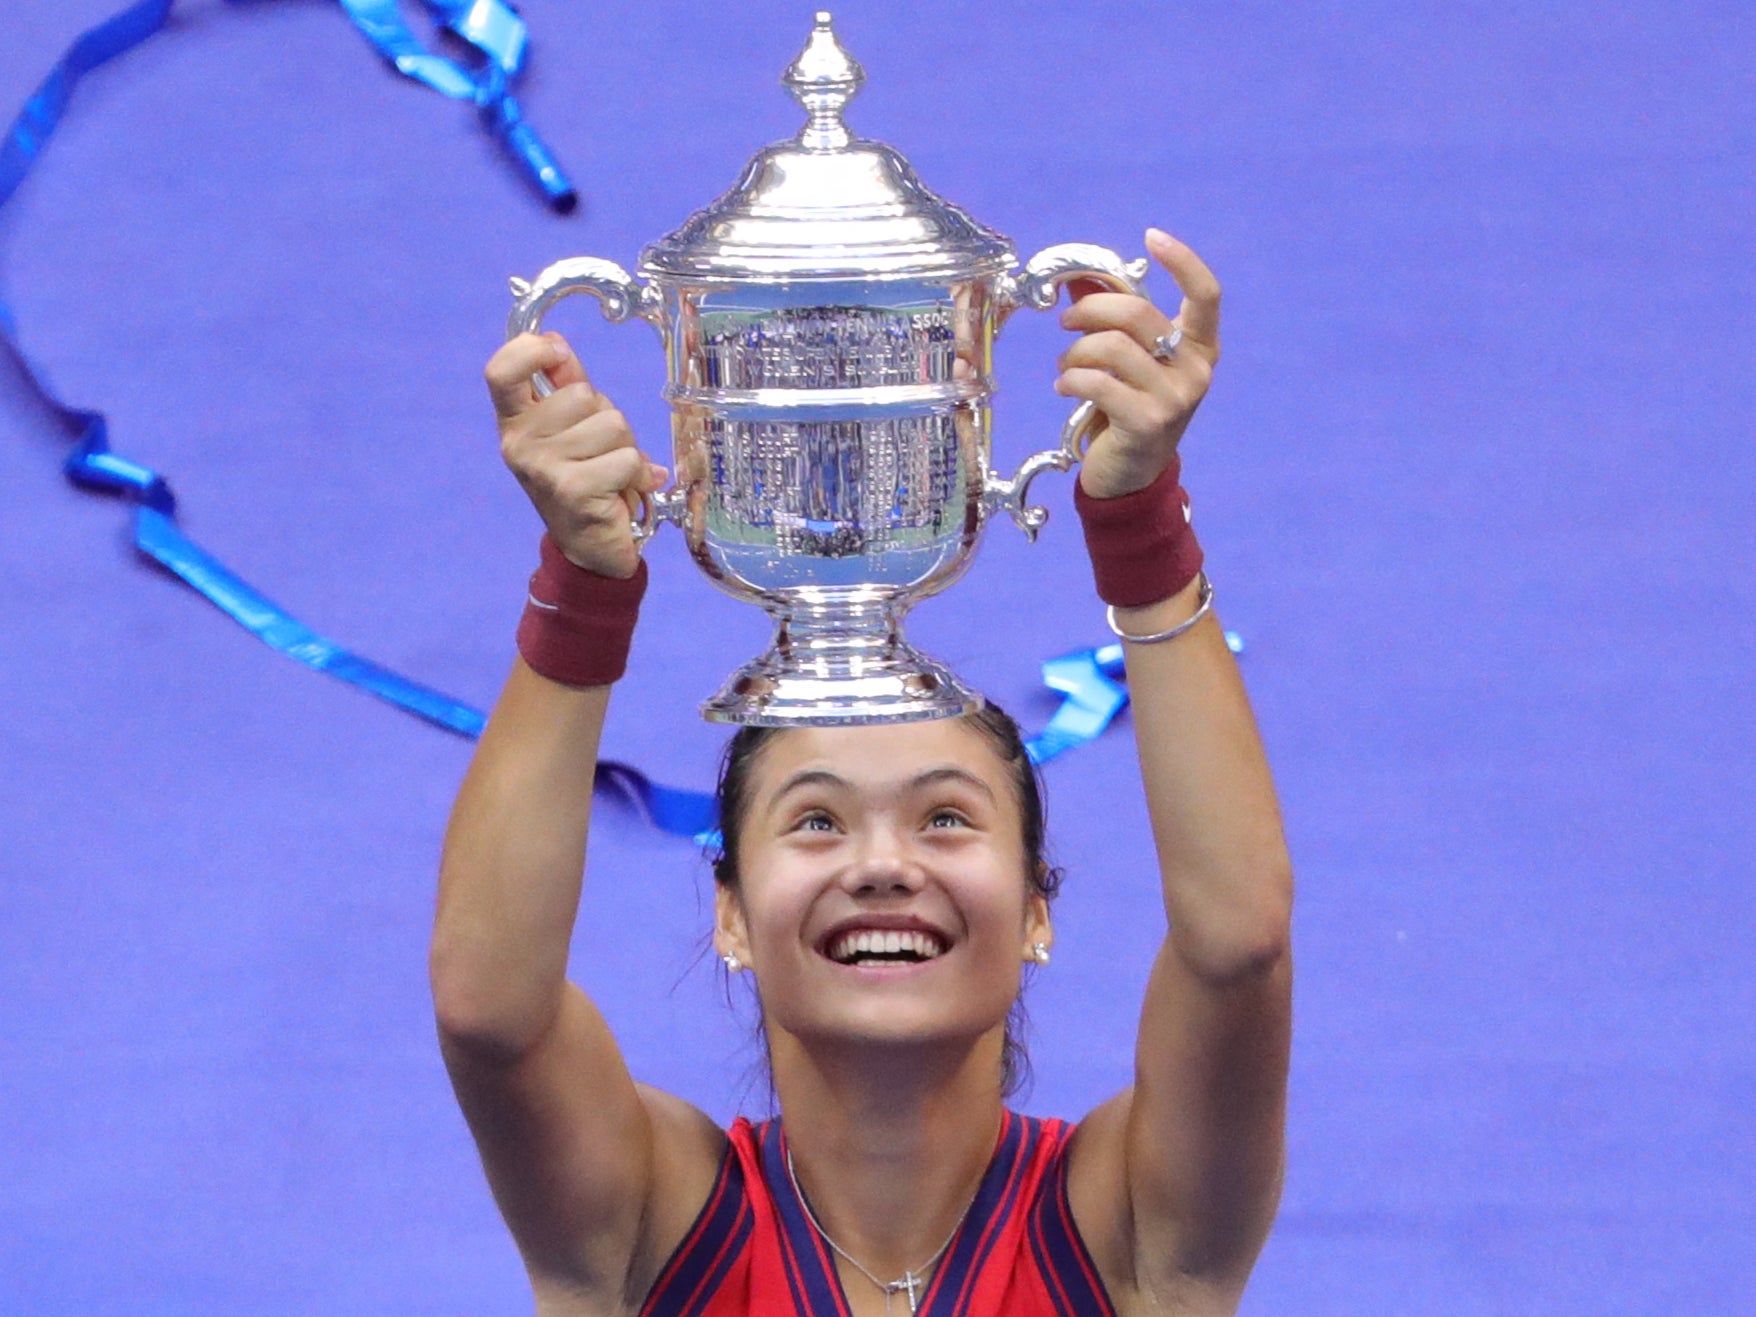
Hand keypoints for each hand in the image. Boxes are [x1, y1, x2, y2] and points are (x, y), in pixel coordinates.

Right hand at [485, 332, 667, 579]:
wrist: (590, 550)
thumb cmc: (584, 482)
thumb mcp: (569, 431)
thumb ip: (564, 388)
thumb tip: (557, 342)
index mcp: (514, 424)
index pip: (500, 371)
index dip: (531, 350)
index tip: (560, 355)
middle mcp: (519, 445)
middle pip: (582, 394)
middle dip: (607, 418)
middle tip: (601, 452)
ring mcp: (543, 469)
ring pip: (612, 424)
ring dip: (626, 448)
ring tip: (612, 473)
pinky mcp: (574, 491)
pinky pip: (626, 458)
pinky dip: (637, 475)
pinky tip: (623, 493)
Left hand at [1055, 228, 1221, 498]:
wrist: (1133, 477)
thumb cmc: (1130, 410)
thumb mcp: (1132, 363)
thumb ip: (1115, 322)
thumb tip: (1080, 280)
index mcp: (1200, 348)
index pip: (1206, 294)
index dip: (1183, 260)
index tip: (1152, 236)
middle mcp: (1196, 370)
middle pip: (1137, 313)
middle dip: (1090, 311)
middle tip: (1066, 324)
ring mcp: (1175, 398)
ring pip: (1111, 347)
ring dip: (1075, 353)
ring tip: (1066, 367)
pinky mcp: (1147, 423)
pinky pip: (1097, 382)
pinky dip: (1070, 380)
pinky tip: (1065, 388)